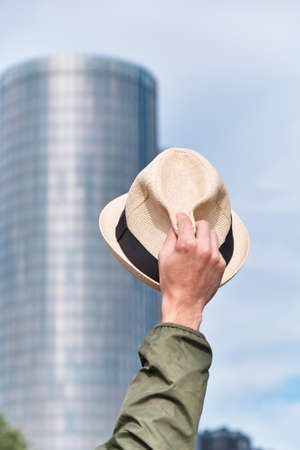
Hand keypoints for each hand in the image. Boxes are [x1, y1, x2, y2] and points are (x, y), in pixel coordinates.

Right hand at [158, 212, 225, 329]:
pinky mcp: (221, 264)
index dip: (181, 217)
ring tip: (196, 246)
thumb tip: (176, 226)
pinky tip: (201, 259)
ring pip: (213, 235)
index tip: (179, 218)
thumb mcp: (164, 257)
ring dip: (204, 236)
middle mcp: (203, 248)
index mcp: (187, 244)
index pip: (186, 221)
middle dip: (195, 226)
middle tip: (189, 233)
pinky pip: (217, 249)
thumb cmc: (170, 280)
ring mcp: (215, 256)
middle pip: (203, 224)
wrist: (185, 303)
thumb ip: (171, 238)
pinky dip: (209, 249)